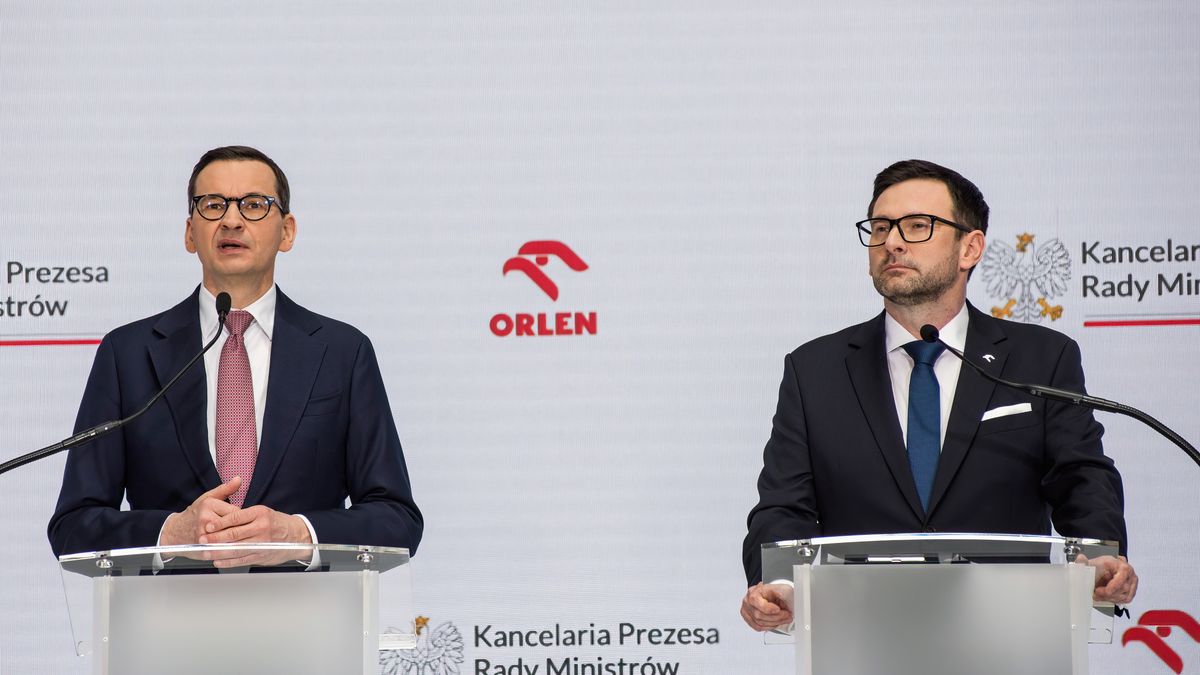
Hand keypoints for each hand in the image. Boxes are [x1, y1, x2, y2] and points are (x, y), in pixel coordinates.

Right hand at [159, 477, 240, 545]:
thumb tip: (238, 479)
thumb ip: (225, 489)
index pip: (237, 512)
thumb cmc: (194, 515)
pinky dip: (228, 548)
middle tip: (236, 528)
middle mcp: (206, 520)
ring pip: (231, 538)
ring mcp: (205, 535)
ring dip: (235, 539)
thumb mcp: (208, 498)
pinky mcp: (204, 548)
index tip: (236, 518)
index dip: (240, 517)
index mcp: (209, 505)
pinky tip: (228, 546)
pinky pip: (223, 549)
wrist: (175, 532)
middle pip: (234, 526)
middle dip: (239, 528)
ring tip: (234, 537)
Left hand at [199, 504, 313, 567]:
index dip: (219, 523)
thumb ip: (245, 517)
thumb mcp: (263, 513)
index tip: (208, 526)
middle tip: (202, 540)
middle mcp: (261, 528)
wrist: (297, 536)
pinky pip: (242, 559)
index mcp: (260, 513)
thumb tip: (222, 523)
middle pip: (233, 534)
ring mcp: (262, 543)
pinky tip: (218, 560)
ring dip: (218, 551)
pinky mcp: (262, 555)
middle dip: (215, 538)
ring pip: (236, 548)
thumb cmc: (277, 523)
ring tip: (206, 552)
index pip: (235, 517)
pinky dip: (228, 561)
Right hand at [740, 582, 793, 630]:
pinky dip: (769, 627)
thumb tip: (786, 596)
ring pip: (759, 622)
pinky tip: (775, 623)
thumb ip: (781, 591)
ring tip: (784, 619)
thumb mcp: (780, 588)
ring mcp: (747, 610)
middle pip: (758, 615)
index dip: (768, 608)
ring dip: (774, 623)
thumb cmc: (775, 592)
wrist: (771, 596)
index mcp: (753, 592)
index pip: (755, 601)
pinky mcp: (748, 619)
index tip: (779, 609)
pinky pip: (758, 627)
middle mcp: (748, 601)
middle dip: (776, 617)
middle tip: (787, 615)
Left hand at [1077, 554, 1137, 603]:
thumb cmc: (1096, 567)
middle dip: (1108, 594)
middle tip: (1096, 593)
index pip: (1121, 578)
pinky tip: (1106, 597)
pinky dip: (1115, 600)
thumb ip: (1082, 562)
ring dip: (1110, 598)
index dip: (1111, 587)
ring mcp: (1132, 582)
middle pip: (1123, 589)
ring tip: (1099, 595)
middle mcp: (1129, 573)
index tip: (1099, 591)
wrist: (1098, 572)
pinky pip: (1126, 599)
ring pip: (1124, 596)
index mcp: (1120, 564)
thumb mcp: (1088, 564)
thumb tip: (1081, 559)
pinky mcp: (1131, 590)